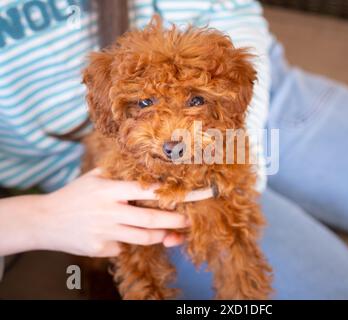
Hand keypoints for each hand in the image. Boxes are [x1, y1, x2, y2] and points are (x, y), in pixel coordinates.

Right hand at [0, 169, 212, 256]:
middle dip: (175, 221)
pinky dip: (129, 241)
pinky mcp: (101, 249)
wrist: (44, 221)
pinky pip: (125, 246)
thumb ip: (120, 175)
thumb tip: (151, 172)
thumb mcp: (95, 177)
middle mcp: (109, 211)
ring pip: (143, 237)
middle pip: (151, 219)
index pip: (147, 190)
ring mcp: (105, 232)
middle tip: (189, 221)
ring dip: (160, 235)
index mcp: (109, 190)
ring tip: (169, 231)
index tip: (194, 194)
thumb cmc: (75, 195)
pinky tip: (120, 234)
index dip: (172, 193)